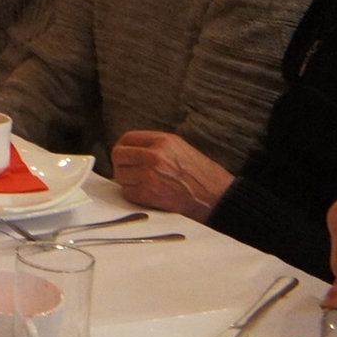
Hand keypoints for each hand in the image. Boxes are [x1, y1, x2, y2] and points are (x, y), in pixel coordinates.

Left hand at [110, 131, 231, 220]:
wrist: (217, 198)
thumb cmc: (202, 175)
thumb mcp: (180, 148)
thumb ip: (155, 145)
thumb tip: (131, 149)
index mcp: (163, 141)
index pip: (128, 138)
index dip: (123, 147)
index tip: (125, 155)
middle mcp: (154, 155)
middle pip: (118, 155)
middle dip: (122, 164)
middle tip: (129, 171)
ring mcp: (150, 175)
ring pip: (120, 175)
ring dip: (127, 181)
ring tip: (141, 184)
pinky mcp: (149, 194)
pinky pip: (127, 192)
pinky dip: (133, 194)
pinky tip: (145, 194)